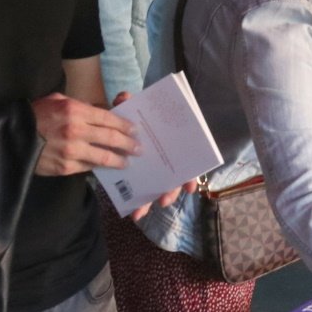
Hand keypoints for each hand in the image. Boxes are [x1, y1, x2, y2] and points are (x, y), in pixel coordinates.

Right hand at [31, 92, 138, 176]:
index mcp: (75, 110)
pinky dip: (99, 167)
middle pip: (111, 138)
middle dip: (128, 144)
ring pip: (104, 157)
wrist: (12, 138)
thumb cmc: (34, 115)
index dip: (124, 125)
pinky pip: (89, 167)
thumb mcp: (57, 101)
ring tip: (126, 162)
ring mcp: (72, 150)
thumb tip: (98, 114)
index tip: (135, 130)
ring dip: (119, 160)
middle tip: (138, 148)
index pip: (108, 118)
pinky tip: (106, 167)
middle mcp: (76, 130)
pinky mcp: (66, 167)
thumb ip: (79, 106)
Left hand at [110, 91, 197, 218]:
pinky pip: (142, 192)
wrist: (123, 120)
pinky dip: (140, 203)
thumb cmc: (137, 115)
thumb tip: (124, 98)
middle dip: (169, 192)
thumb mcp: (134, 108)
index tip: (188, 188)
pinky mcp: (139, 176)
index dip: (188, 176)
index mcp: (169, 144)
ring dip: (151, 201)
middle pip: (173, 179)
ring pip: (158, 189)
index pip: (186, 161)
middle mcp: (166, 158)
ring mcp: (154, 169)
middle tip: (163, 201)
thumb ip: (129, 103)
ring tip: (141, 212)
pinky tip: (135, 213)